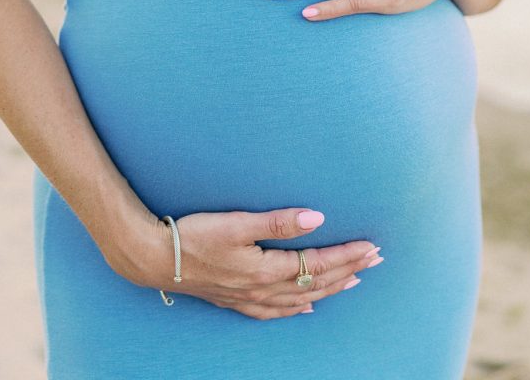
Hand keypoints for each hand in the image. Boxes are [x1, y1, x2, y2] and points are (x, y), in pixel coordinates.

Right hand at [106, 205, 382, 319]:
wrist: (154, 259)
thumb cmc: (194, 236)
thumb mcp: (236, 223)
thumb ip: (278, 221)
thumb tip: (317, 219)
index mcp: (266, 269)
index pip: (317, 263)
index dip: (346, 255)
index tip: (372, 246)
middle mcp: (263, 289)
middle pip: (315, 282)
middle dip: (348, 271)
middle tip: (376, 260)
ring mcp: (249, 298)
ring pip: (301, 298)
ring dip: (330, 289)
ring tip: (355, 281)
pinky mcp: (236, 300)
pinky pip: (277, 311)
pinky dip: (297, 308)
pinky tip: (307, 307)